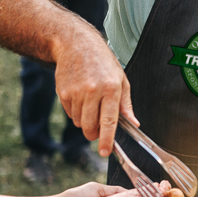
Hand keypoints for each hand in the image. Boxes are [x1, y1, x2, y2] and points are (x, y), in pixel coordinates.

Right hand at [53, 34, 137, 156]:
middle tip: (96, 132)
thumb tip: (134, 123)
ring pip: (79, 122)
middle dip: (93, 134)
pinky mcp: (63, 92)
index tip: (105, 152)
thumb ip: (126, 104)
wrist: (76, 44)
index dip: (106, 139)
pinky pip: (69, 114)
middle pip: (90, 126)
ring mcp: (76, 92)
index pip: (109, 120)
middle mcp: (93, 91)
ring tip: (89, 103)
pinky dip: (75, 112)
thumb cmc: (103, 62)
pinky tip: (80, 97)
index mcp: (111, 88)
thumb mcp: (121, 79)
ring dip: (84, 120)